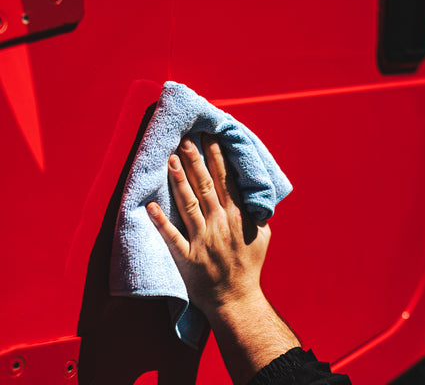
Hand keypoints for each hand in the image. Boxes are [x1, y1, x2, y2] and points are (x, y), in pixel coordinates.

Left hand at [146, 134, 270, 313]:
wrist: (236, 299)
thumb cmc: (249, 266)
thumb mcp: (262, 235)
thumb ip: (256, 212)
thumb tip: (252, 191)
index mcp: (237, 217)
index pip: (226, 180)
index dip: (217, 157)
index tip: (210, 137)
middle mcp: (220, 224)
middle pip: (206, 186)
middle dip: (196, 160)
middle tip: (185, 138)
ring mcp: (202, 240)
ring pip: (189, 204)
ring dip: (179, 181)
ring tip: (170, 159)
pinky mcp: (187, 257)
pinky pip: (171, 237)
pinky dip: (161, 222)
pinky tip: (150, 206)